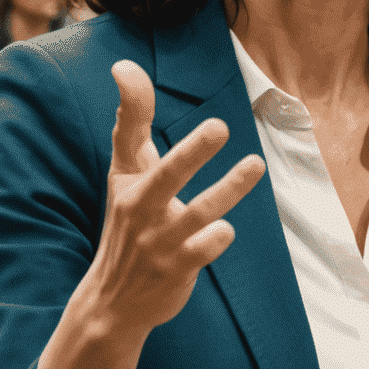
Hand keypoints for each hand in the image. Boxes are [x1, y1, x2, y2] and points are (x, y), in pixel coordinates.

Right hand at [71, 61, 265, 340]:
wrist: (113, 301)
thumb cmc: (128, 224)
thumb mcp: (125, 176)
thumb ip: (132, 126)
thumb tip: (126, 68)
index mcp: (131, 183)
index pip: (128, 137)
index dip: (130, 102)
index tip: (125, 67)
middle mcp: (141, 210)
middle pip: (167, 176)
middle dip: (192, 152)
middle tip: (220, 126)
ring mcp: (159, 242)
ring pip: (199, 212)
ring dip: (228, 189)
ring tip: (255, 164)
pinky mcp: (177, 270)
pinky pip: (203, 250)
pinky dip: (216, 237)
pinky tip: (226, 228)